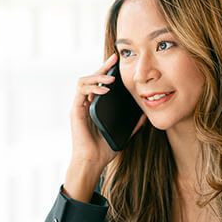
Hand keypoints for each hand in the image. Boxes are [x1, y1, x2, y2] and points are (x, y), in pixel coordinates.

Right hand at [65, 54, 146, 201]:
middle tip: (114, 59)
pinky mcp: (75, 110)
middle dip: (103, 66)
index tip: (119, 62)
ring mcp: (79, 106)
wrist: (93, 161)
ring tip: (111, 78)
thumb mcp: (124, 133)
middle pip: (92, 77)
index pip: (100, 83)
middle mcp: (85, 103)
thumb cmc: (105, 150)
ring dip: (97, 76)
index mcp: (95, 106)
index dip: (108, 71)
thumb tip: (145, 115)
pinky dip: (92, 87)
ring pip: (84, 81)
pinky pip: (81, 91)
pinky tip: (105, 89)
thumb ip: (133, 124)